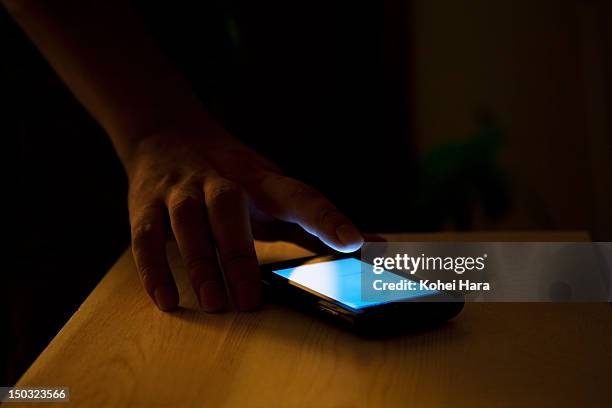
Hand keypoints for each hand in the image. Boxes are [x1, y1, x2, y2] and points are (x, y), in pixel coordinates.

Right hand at [126, 114, 363, 311]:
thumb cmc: (232, 175)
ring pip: (187, 219)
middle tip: (249, 301)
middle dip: (238, 253)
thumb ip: (313, 221)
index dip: (326, 218)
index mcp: (261, 179)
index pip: (298, 194)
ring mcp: (180, 189)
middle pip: (228, 206)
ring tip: (213, 303)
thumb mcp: (272, 191)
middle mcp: (219, 179)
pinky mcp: (144, 204)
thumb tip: (375, 243)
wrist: (164, 131)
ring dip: (198, 261)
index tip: (354, 242)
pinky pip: (146, 235)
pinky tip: (167, 300)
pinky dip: (154, 268)